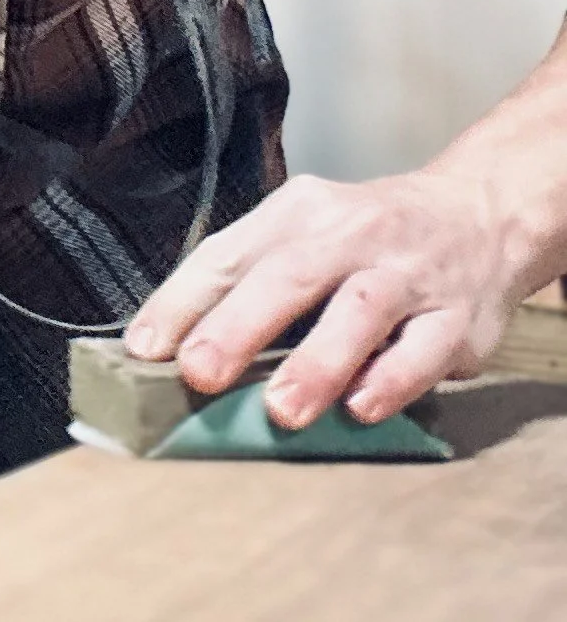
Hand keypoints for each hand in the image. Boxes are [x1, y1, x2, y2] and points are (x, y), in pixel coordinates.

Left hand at [122, 168, 532, 429]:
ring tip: (281, 410)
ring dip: (318, 361)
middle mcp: (349, 233)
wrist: (478, 212)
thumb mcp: (305, 234)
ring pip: (359, 311)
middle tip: (198, 374)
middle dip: (239, 326)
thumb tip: (176, 350)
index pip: (228, 253)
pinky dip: (392, 379)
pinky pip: (424, 349)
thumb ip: (250, 283)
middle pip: (288, 275)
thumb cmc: (366, 237)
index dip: (182, 302)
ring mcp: (407, 272)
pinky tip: (362, 407)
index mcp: (298, 211)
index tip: (144, 349)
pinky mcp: (456, 317)